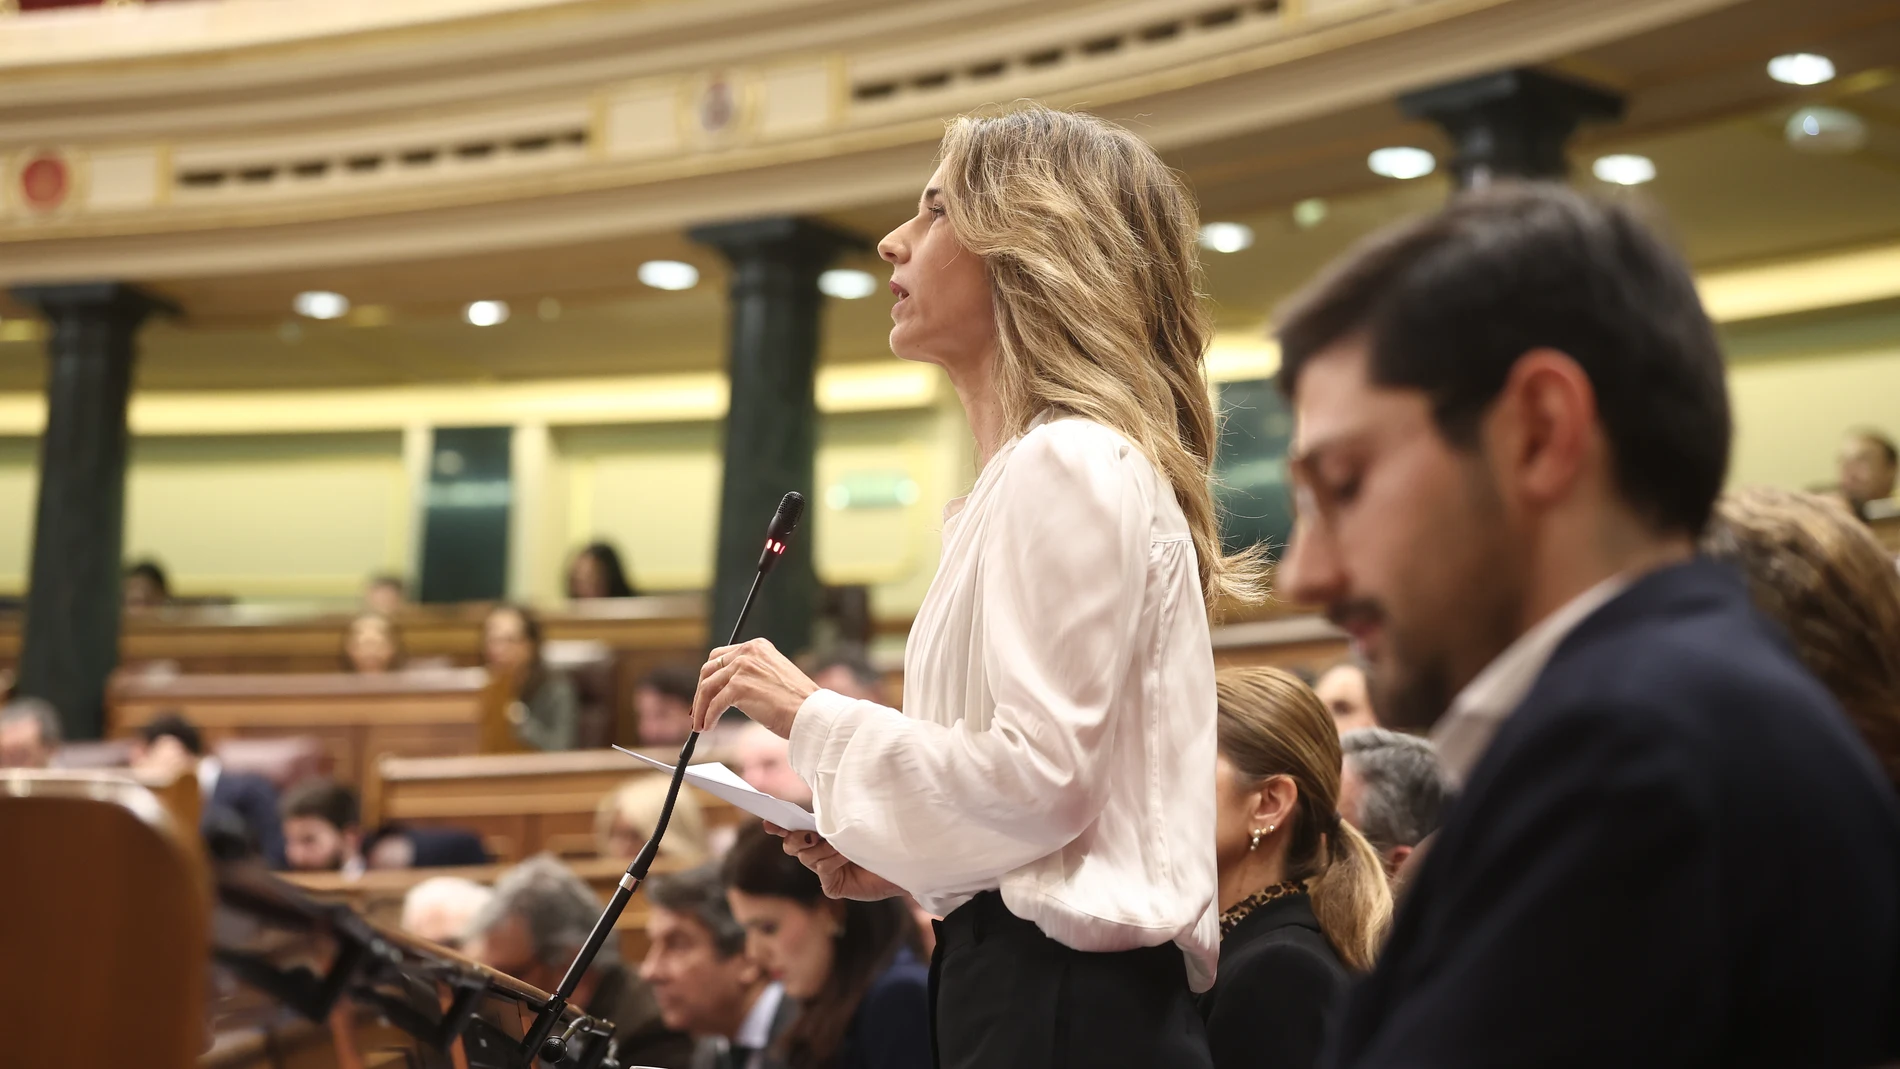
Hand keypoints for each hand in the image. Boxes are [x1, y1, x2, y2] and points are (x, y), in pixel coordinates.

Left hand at [691, 638, 817, 736]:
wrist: (810, 713)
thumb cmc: (797, 702)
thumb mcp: (772, 676)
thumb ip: (751, 674)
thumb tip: (726, 690)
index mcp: (757, 646)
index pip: (721, 656)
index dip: (709, 676)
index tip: (705, 693)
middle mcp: (748, 652)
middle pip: (709, 669)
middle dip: (700, 692)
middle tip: (697, 710)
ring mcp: (742, 668)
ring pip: (707, 687)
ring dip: (700, 708)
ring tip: (700, 724)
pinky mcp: (739, 687)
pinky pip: (714, 704)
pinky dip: (708, 717)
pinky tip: (708, 726)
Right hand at [765, 823, 905, 900]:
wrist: (903, 862)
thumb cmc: (880, 838)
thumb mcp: (851, 824)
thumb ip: (828, 822)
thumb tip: (808, 820)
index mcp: (821, 835)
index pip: (793, 830)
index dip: (779, 826)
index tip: (768, 823)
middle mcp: (819, 853)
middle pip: (791, 845)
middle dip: (797, 837)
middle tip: (811, 834)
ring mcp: (825, 872)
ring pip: (807, 856)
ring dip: (824, 847)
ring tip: (844, 846)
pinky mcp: (832, 887)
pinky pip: (822, 869)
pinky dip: (832, 860)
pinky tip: (847, 859)